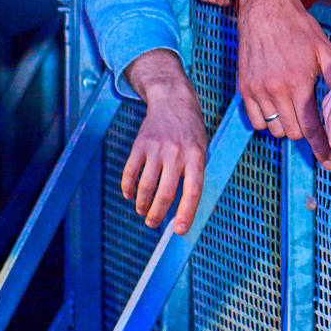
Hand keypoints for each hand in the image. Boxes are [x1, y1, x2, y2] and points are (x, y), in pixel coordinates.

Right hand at [121, 51, 208, 234]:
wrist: (173, 100)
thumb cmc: (191, 131)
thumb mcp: (202, 149)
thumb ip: (196, 175)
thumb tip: (192, 210)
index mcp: (196, 156)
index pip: (193, 190)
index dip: (186, 213)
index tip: (179, 231)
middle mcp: (177, 153)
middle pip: (165, 193)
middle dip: (158, 214)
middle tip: (153, 224)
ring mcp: (157, 148)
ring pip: (146, 186)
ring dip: (142, 204)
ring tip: (143, 212)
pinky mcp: (140, 144)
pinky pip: (130, 172)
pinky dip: (128, 188)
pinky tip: (130, 195)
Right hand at [235, 0, 330, 166]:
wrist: (266, 9)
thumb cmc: (299, 28)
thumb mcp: (324, 51)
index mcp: (298, 82)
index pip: (310, 127)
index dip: (322, 148)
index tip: (330, 162)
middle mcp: (275, 90)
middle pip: (292, 132)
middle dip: (305, 131)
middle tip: (312, 119)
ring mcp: (257, 90)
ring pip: (273, 129)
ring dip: (286, 125)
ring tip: (295, 108)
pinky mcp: (244, 88)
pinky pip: (256, 120)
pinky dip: (268, 120)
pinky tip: (278, 106)